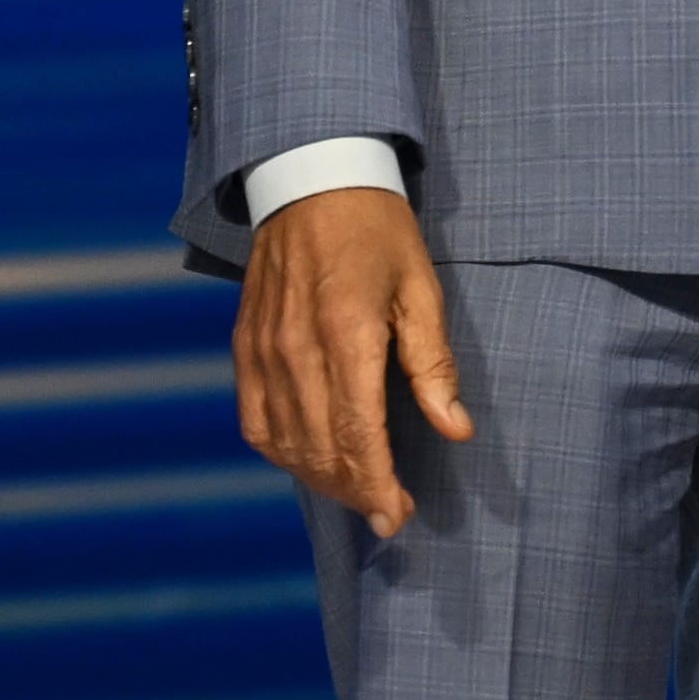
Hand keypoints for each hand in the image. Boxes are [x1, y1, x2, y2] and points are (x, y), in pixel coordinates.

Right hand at [231, 186, 470, 538]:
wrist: (312, 184)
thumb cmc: (380, 234)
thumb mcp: (422, 290)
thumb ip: (434, 365)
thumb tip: (455, 429)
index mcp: (346, 334)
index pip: (355, 434)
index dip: (376, 484)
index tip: (396, 515)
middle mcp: (295, 351)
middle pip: (319, 448)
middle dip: (354, 492)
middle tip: (386, 515)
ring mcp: (262, 352)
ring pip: (285, 443)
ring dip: (320, 479)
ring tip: (357, 494)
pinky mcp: (243, 349)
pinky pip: (255, 421)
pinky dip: (282, 452)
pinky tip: (309, 463)